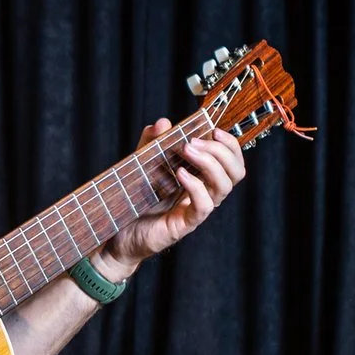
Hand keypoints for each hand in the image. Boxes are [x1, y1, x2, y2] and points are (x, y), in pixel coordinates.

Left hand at [97, 119, 245, 277]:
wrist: (119, 232)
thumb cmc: (135, 200)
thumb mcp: (142, 164)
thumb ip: (151, 143)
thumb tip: (163, 123)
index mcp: (201, 177)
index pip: (231, 161)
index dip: (230, 145)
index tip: (214, 130)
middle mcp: (205, 193)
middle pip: (235, 172)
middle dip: (220, 151)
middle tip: (192, 142)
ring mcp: (197, 209)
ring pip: (223, 187)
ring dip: (209, 163)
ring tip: (186, 151)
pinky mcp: (186, 223)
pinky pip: (203, 205)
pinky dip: (195, 186)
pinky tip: (180, 174)